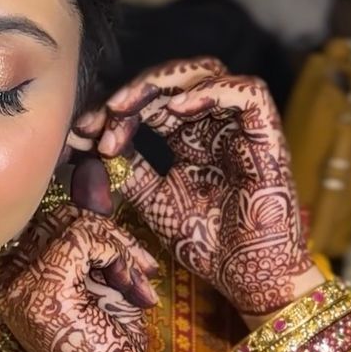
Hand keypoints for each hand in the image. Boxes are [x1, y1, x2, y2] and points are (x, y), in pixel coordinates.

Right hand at [0, 205, 153, 351]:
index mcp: (13, 278)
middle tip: (141, 272)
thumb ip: (95, 232)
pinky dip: (118, 254)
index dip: (91, 226)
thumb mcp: (104, 279)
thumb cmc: (109, 350)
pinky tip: (132, 287)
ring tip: (141, 285)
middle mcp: (8, 279)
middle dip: (109, 235)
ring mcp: (21, 284)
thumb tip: (92, 173)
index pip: (48, 222)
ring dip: (120, 248)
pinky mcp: (44, 289)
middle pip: (59, 217)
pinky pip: (84, 237)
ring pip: (74, 224)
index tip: (126, 258)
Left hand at [76, 58, 319, 320]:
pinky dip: (210, 92)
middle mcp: (214, 124)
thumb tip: (88, 145)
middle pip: (172, 82)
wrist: (244, 277)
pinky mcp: (268, 134)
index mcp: (188, 137)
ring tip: (126, 107)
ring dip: (161, 84)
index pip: (149, 103)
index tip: (82, 133)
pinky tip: (173, 110)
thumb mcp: (151, 200)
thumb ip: (126, 170)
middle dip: (131, 94)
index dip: (114, 111)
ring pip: (206, 74)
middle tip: (102, 115)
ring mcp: (241, 126)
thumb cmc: (205, 242)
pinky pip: (247, 93)